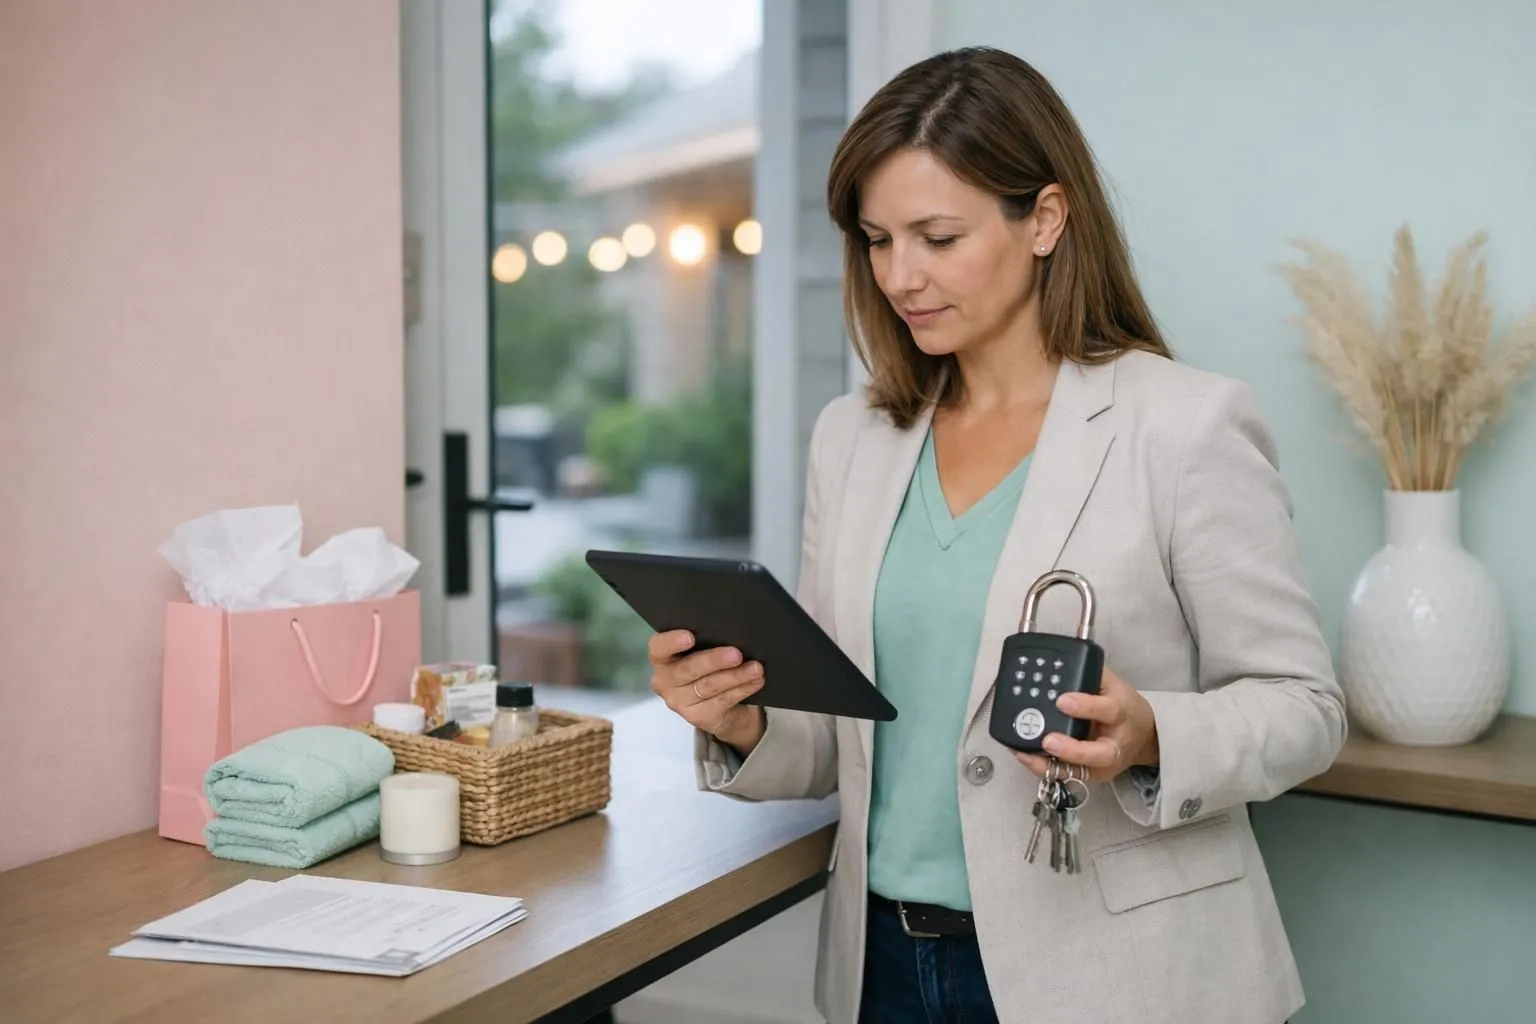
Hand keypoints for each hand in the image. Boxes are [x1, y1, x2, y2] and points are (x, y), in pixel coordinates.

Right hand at [648, 630, 766, 754]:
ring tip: (756, 668)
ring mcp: (680, 702)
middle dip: (714, 660)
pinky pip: (723, 700)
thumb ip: (707, 640)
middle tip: (736, 654)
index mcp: (662, 658)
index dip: (672, 641)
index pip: (659, 647)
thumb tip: (730, 630)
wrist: (721, 706)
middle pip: (688, 669)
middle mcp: (665, 681)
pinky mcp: (698, 717)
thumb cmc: (709, 667)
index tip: (690, 636)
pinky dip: (743, 689)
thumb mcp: (703, 651)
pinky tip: (756, 680)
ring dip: (735, 676)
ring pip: (709, 686)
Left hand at [1013, 666, 1157, 781]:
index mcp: (1120, 714)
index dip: (1085, 706)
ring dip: (1050, 764)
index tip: (1062, 700)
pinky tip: (1026, 757)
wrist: (1143, 737)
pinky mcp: (1090, 774)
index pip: (1107, 710)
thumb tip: (1063, 661)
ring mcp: (1101, 764)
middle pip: (1097, 753)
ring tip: (1026, 754)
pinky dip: (1045, 768)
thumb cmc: (1124, 709)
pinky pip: (1066, 775)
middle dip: (1071, 750)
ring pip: (1079, 771)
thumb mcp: (1114, 685)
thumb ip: (1092, 674)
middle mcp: (1113, 744)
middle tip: (1047, 740)